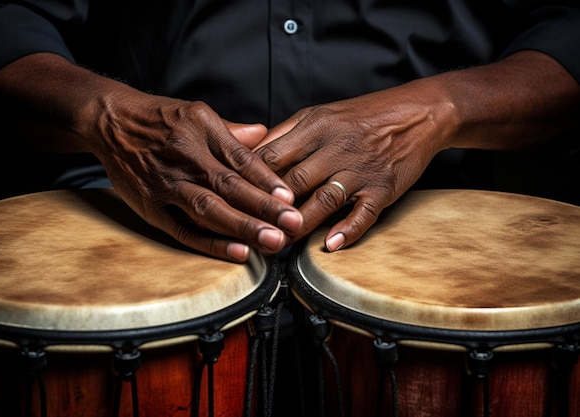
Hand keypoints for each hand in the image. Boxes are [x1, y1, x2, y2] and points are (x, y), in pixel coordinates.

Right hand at [0, 53, 302, 261]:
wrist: (110, 121)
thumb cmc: (159, 119)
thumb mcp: (197, 113)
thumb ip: (232, 131)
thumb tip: (265, 135)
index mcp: (202, 131)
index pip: (241, 159)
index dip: (267, 180)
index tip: (290, 198)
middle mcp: (186, 157)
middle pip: (230, 186)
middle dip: (263, 208)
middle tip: (293, 225)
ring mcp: (167, 184)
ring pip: (209, 209)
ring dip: (242, 227)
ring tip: (272, 242)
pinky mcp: (150, 205)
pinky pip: (182, 228)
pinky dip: (209, 242)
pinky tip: (236, 253)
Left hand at [255, 51, 579, 251]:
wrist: (416, 113)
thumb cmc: (360, 116)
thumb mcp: (318, 115)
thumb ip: (284, 136)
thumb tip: (249, 157)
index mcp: (313, 127)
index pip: (271, 157)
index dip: (250, 182)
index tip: (233, 202)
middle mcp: (335, 147)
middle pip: (293, 181)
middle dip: (269, 209)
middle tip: (249, 232)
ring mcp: (361, 169)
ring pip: (324, 199)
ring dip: (301, 223)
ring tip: (281, 243)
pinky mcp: (384, 187)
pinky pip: (364, 212)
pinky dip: (348, 230)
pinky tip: (331, 245)